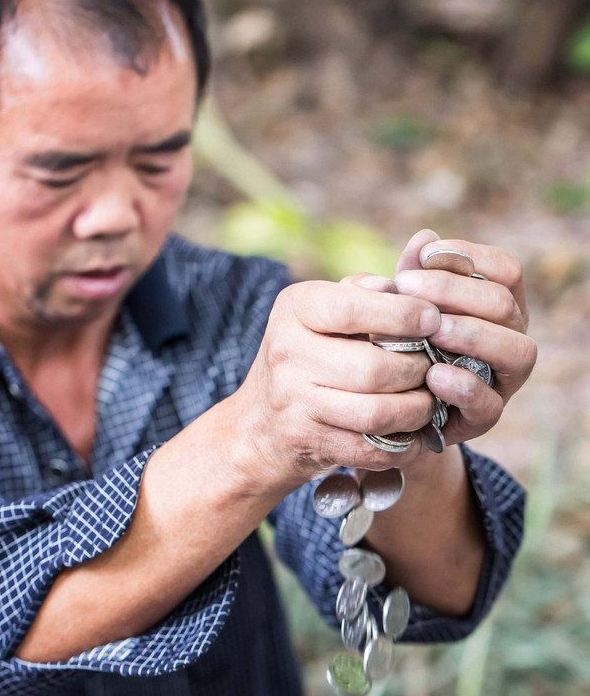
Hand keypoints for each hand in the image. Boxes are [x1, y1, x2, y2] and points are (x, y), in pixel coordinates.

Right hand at [237, 274, 441, 492]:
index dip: (402, 314)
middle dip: (418, 370)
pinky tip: (413, 431)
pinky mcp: (306, 440)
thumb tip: (424, 248)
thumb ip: (369, 288)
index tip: (434, 318)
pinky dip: (401, 443)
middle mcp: (287, 353)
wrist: (259, 424)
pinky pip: (369, 448)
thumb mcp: (323, 311)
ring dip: (416, 410)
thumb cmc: (309, 353)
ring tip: (430, 399)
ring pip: (376, 412)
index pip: (352, 308)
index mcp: (294, 308)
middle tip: (436, 367)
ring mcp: (293, 402)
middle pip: (373, 368)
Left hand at [394, 229, 536, 446]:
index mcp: (498, 304)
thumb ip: (413, 275)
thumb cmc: (401, 342)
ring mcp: (504, 380)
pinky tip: (433, 375)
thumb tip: (424, 237)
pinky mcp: (485, 417)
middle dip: (455, 291)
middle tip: (407, 286)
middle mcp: (511, 337)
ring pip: (517, 350)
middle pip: (505, 304)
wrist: (389, 405)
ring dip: (473, 335)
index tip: (425, 256)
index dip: (471, 257)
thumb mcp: (402, 306)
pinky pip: (490, 403)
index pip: (506, 270)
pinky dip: (464, 386)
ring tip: (433, 330)